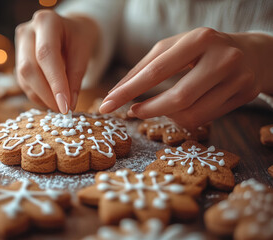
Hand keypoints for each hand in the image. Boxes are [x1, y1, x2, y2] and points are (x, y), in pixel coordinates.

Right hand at [15, 10, 97, 112]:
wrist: (69, 30)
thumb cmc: (78, 39)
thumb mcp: (83, 53)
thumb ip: (75, 78)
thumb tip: (68, 105)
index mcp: (46, 21)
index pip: (46, 55)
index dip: (54, 83)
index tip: (65, 106)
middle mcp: (27, 31)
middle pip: (29, 68)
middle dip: (46, 93)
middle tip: (63, 109)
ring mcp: (19, 45)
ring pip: (23, 78)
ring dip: (42, 97)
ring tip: (60, 106)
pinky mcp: (17, 59)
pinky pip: (24, 83)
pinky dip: (38, 96)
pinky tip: (51, 100)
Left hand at [100, 27, 272, 128]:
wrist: (252, 53)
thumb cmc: (202, 49)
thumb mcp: (173, 48)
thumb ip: (144, 68)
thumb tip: (115, 93)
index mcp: (198, 39)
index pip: (156, 71)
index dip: (129, 91)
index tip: (106, 105)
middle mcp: (222, 58)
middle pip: (178, 98)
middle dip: (150, 110)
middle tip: (132, 112)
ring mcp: (238, 78)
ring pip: (193, 114)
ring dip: (167, 116)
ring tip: (158, 107)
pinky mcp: (246, 94)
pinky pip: (206, 119)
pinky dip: (185, 118)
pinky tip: (180, 110)